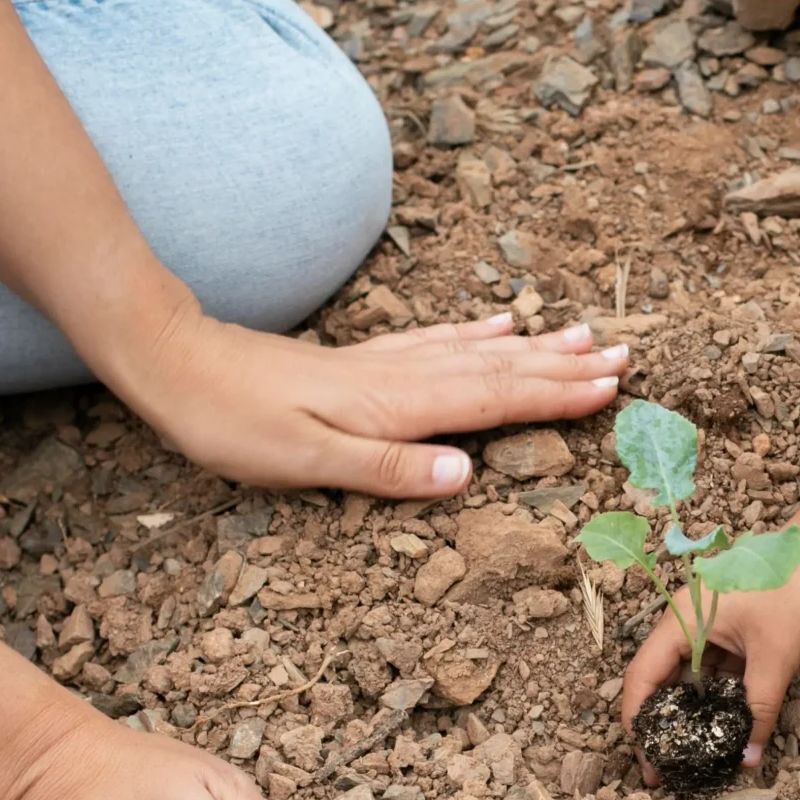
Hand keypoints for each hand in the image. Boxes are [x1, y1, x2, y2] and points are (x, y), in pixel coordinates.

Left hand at [119, 301, 625, 496]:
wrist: (173, 361)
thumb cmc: (230, 423)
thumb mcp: (302, 461)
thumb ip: (386, 468)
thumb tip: (465, 475)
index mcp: (395, 406)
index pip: (493, 401)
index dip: (555, 396)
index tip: (612, 388)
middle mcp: (399, 377)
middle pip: (499, 371)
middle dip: (564, 368)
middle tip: (625, 358)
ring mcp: (382, 364)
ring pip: (477, 353)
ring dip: (535, 348)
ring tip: (585, 336)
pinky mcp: (360, 361)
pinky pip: (437, 343)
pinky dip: (477, 335)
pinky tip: (499, 325)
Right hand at [618, 544, 799, 778]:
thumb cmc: (799, 589)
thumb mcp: (777, 657)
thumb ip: (758, 710)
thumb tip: (747, 758)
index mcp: (683, 619)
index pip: (643, 677)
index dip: (638, 723)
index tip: (647, 762)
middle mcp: (690, 621)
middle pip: (663, 679)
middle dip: (664, 725)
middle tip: (667, 769)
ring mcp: (714, 625)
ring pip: (694, 677)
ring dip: (696, 714)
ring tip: (697, 755)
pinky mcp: (738, 630)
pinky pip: (719, 669)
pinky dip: (722, 698)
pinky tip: (728, 727)